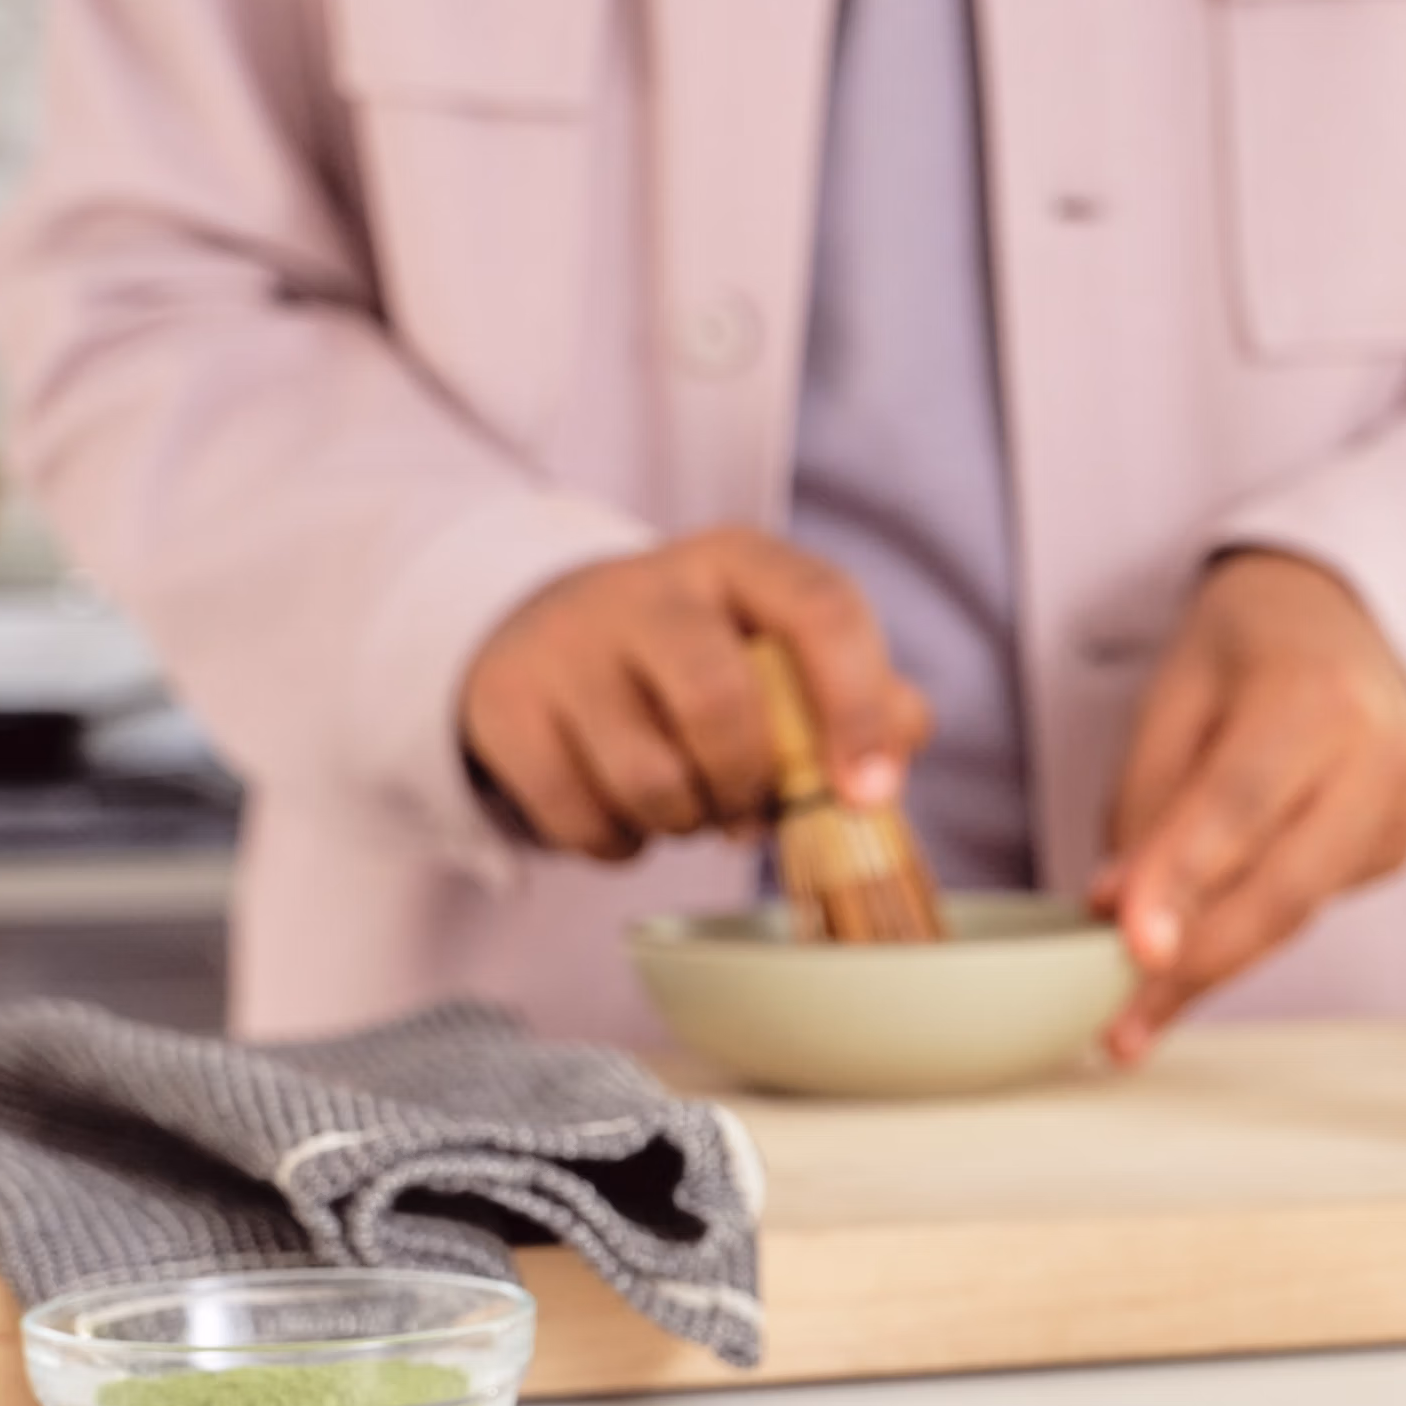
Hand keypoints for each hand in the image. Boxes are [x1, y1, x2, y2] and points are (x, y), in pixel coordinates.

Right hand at [460, 528, 929, 860]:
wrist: (549, 632)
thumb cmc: (702, 655)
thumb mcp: (783, 650)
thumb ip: (866, 693)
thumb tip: (901, 743)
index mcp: (741, 562)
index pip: (821, 610)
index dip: (856, 708)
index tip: (865, 791)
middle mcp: (650, 587)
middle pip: (720, 705)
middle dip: (751, 786)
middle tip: (752, 810)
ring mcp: (566, 644)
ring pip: (649, 778)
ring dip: (687, 822)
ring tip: (692, 805)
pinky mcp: (505, 706)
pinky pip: (580, 816)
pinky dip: (621, 844)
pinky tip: (631, 817)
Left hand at [1095, 550, 1405, 1060]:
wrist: (1338, 623)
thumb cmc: (1245, 653)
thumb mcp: (1173, 695)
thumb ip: (1148, 799)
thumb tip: (1117, 910)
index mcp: (1315, 696)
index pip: (1241, 803)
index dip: (1185, 880)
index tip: (1131, 946)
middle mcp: (1379, 757)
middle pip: (1286, 884)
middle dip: (1198, 960)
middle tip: (1120, 1022)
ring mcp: (1401, 810)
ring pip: (1298, 914)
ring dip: (1212, 969)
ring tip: (1134, 1018)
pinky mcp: (1396, 850)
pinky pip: (1310, 908)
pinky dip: (1244, 939)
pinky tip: (1192, 961)